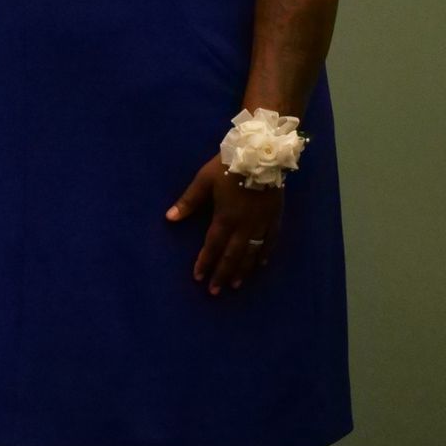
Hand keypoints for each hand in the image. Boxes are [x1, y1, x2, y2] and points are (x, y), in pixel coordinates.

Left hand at [166, 154, 283, 293]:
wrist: (262, 154)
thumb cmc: (228, 167)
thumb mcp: (203, 180)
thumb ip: (188, 201)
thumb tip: (170, 218)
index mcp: (225, 217)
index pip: (213, 246)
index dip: (205, 262)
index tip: (198, 278)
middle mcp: (245, 226)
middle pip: (233, 256)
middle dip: (222, 274)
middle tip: (214, 291)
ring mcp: (262, 224)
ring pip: (252, 253)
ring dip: (242, 270)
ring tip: (235, 286)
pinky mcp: (275, 218)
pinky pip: (270, 241)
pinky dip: (264, 255)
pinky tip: (261, 265)